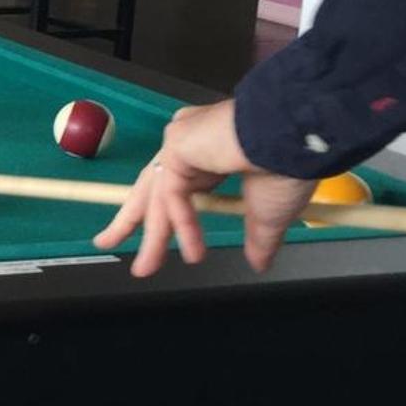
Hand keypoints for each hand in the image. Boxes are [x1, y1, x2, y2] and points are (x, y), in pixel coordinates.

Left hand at [91, 99, 316, 277]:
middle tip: (106, 242)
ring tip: (146, 269)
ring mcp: (181, 141)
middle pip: (150, 188)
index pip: (174, 186)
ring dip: (153, 236)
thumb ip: (258, 238)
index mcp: (212, 153)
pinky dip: (182, 224)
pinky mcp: (178, 144)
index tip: (149, 234)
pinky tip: (196, 249)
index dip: (160, 213)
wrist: (299, 136)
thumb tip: (259, 263)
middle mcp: (191, 143)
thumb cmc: (290, 163)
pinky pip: (172, 194)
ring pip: (157, 195)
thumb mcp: (269, 212)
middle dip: (129, 219)